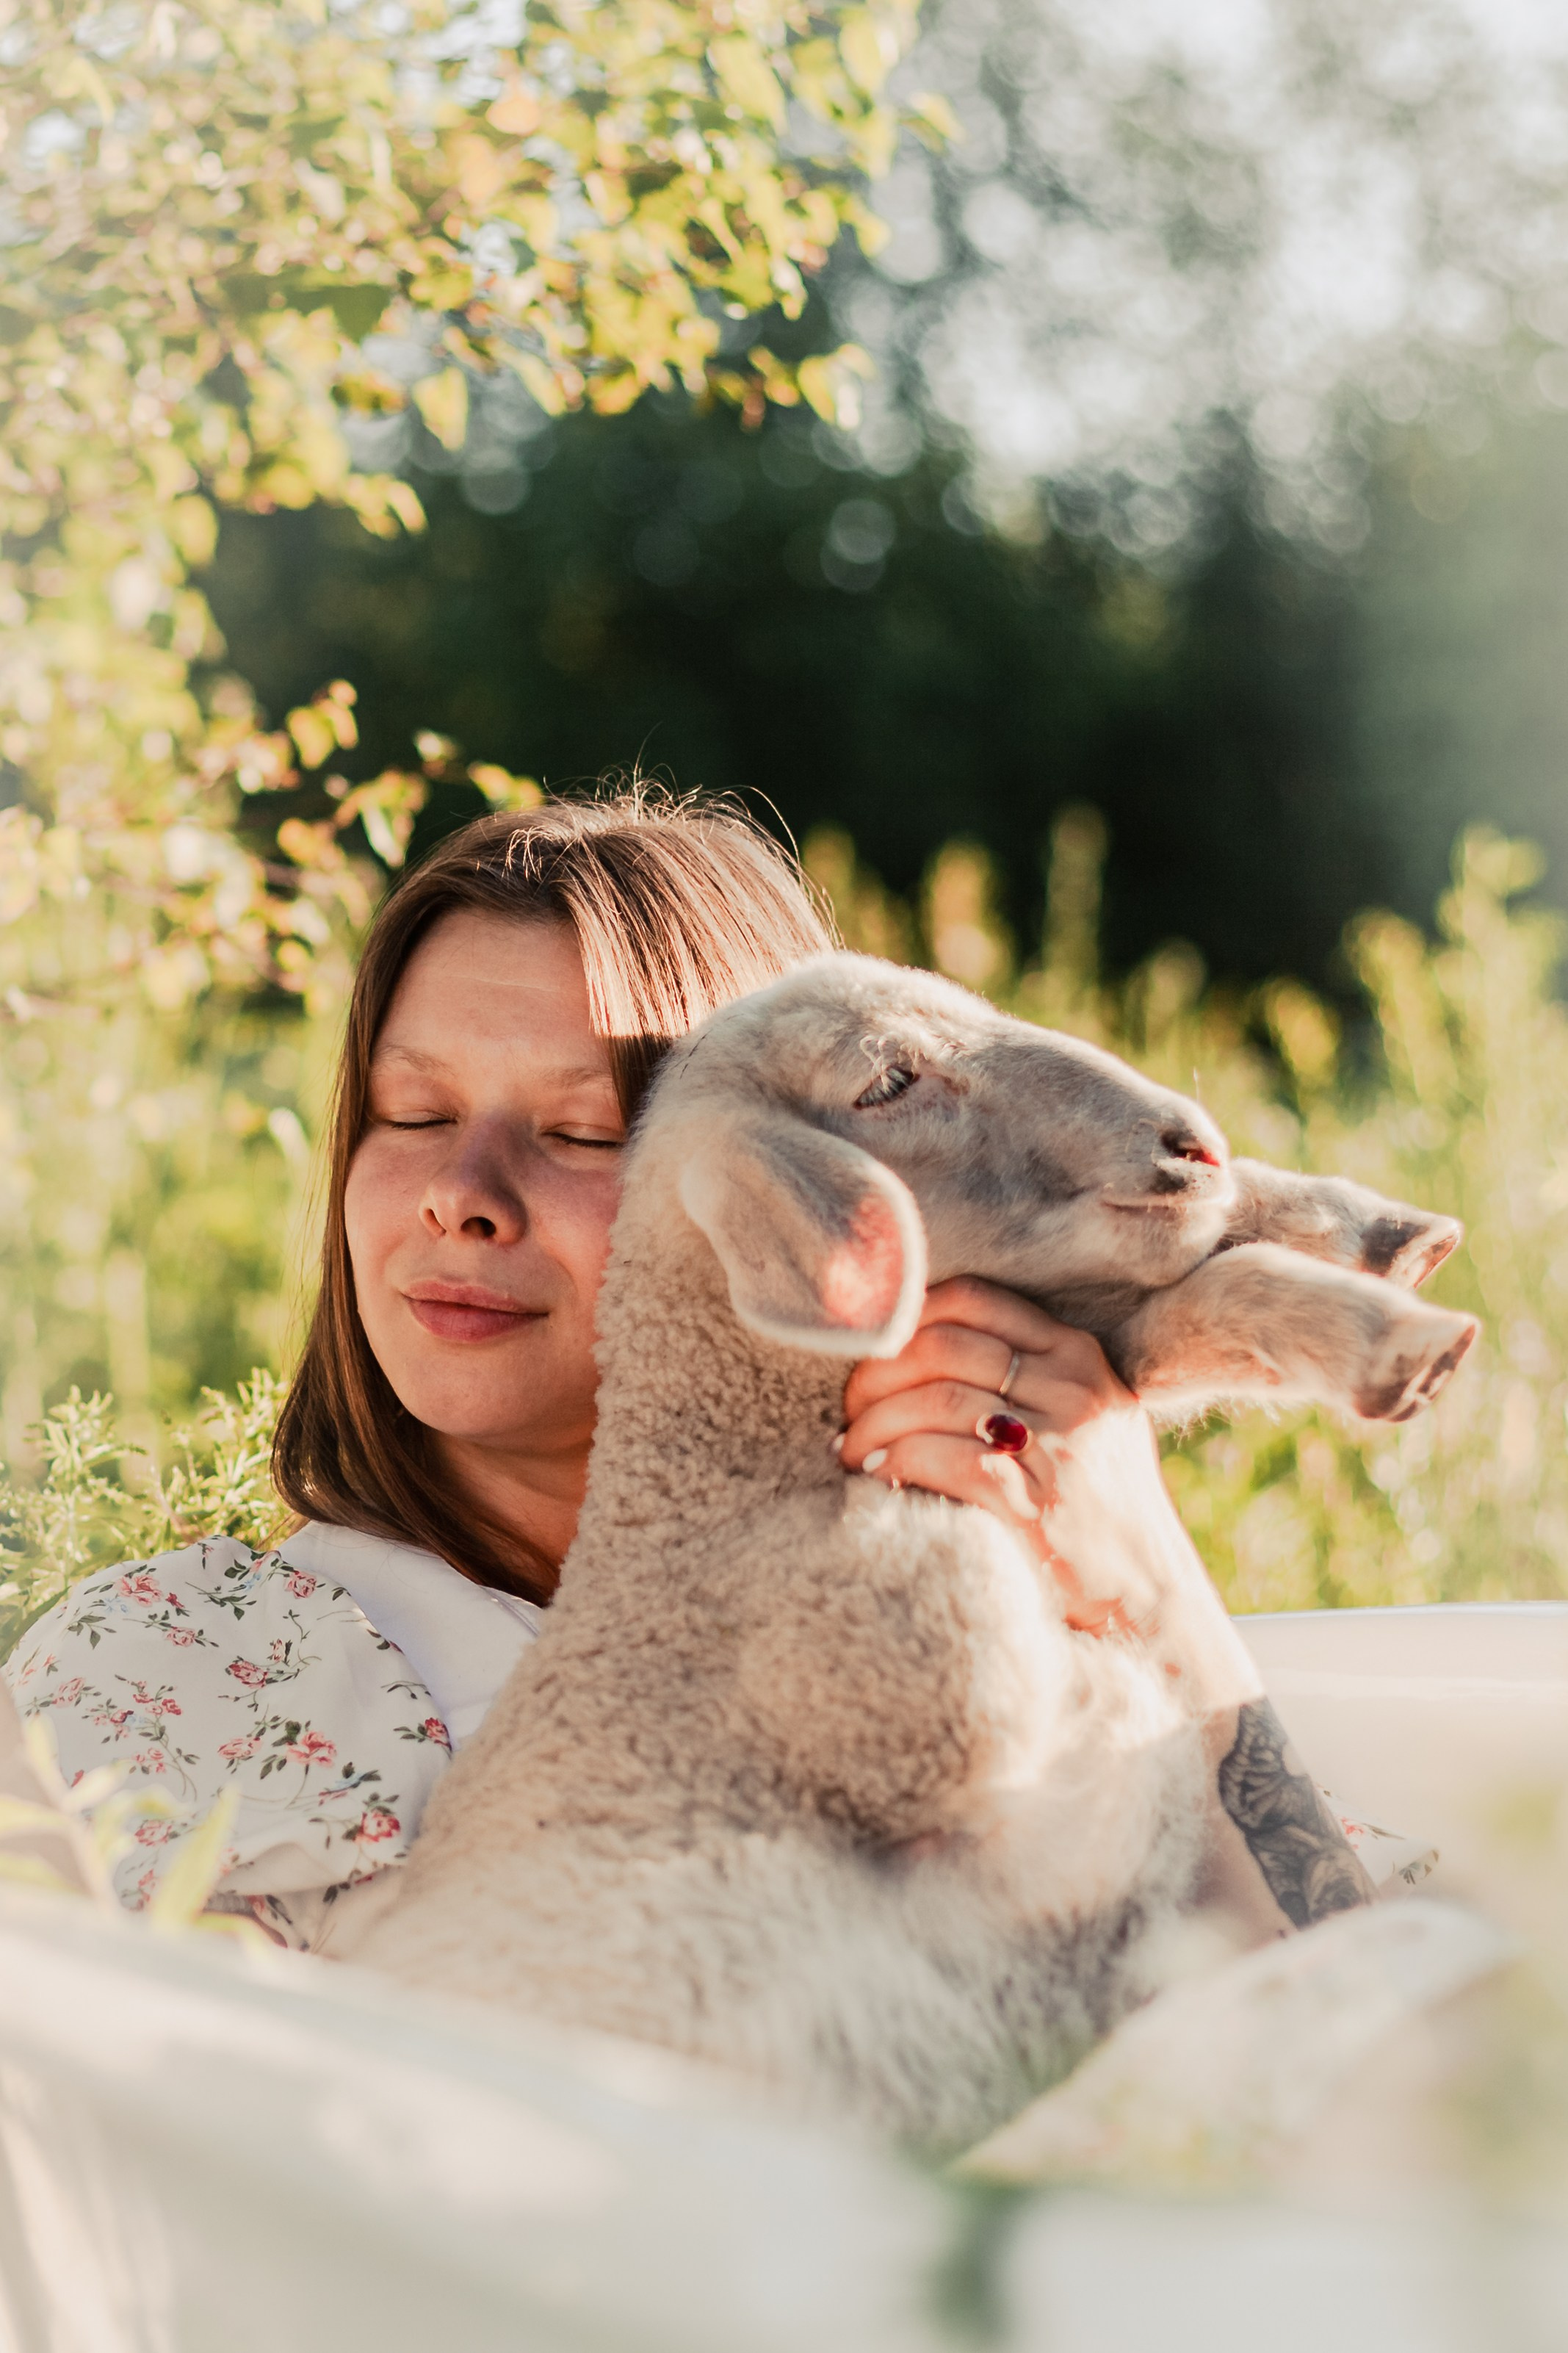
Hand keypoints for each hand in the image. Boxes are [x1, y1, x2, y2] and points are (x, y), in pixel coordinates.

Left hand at [842, 1278, 1359, 1941]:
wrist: (1149, 1607)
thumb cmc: (1098, 1515)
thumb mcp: (1084, 1424)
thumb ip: (1026, 1380)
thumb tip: (914, 1353)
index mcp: (1081, 1357)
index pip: (973, 1301)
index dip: (905, 1319)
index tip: (873, 1353)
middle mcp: (1073, 1389)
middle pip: (942, 1346)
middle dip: (876, 1374)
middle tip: (849, 1407)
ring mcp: (1059, 1444)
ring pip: (934, 1398)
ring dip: (874, 1423)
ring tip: (851, 1448)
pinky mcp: (1035, 1501)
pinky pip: (941, 1456)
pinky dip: (894, 1460)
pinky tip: (876, 1475)